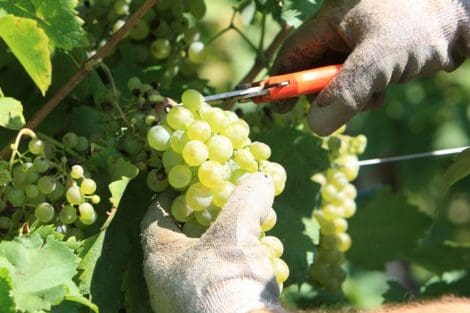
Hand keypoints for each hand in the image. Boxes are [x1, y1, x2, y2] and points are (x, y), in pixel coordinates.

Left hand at [140, 173, 284, 312]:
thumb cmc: (226, 283)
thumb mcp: (236, 233)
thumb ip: (246, 201)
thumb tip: (259, 179)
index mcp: (161, 258)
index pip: (154, 219)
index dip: (167, 198)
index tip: (181, 184)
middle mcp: (167, 283)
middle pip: (178, 241)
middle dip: (199, 221)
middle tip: (217, 204)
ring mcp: (187, 302)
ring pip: (199, 263)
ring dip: (219, 244)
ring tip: (241, 228)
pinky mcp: (209, 311)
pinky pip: (217, 281)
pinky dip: (232, 266)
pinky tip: (252, 259)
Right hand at [272, 0, 469, 134]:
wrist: (465, 15)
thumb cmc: (421, 22)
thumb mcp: (380, 57)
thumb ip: (347, 91)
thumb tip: (315, 126)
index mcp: (330, 20)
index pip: (293, 54)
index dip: (283, 82)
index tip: (278, 109)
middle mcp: (341, 31)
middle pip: (314, 70)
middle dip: (323, 94)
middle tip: (331, 112)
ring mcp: (360, 44)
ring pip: (339, 80)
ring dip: (349, 96)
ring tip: (372, 94)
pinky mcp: (378, 55)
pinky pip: (360, 81)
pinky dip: (366, 93)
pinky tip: (384, 90)